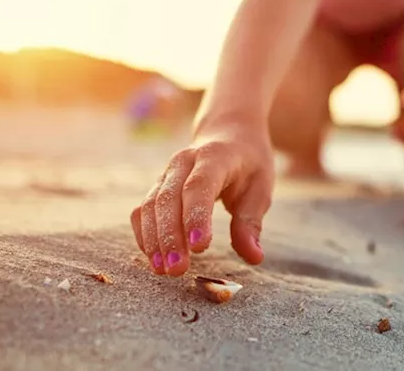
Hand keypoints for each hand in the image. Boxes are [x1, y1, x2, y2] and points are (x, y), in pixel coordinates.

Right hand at [130, 125, 274, 275]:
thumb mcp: (260, 188)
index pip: (200, 186)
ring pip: (151, 206)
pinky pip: (142, 210)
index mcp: (215, 157)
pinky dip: (144, 235)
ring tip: (163, 271)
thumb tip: (254, 257)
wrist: (228, 132)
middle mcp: (184, 161)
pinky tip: (154, 259)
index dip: (197, 216)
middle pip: (169, 198)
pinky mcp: (157, 186)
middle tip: (178, 270)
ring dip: (154, 240)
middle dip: (171, 237)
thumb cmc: (248, 164)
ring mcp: (166, 173)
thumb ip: (251, 223)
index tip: (199, 246)